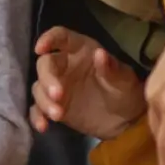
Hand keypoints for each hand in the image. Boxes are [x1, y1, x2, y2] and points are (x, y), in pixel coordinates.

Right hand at [31, 27, 146, 139]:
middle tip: (58, 95)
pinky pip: (38, 109)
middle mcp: (65, 66)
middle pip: (45, 65)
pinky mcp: (53, 106)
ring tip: (58, 115)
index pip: (61, 37)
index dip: (49, 39)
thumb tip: (99, 54)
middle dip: (47, 79)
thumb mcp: (124, 80)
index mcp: (81, 51)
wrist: (126, 121)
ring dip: (44, 100)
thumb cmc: (126, 91)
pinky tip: (43, 126)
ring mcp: (57, 86)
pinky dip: (37, 117)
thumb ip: (111, 68)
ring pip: (39, 88)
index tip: (40, 49)